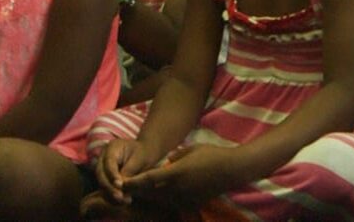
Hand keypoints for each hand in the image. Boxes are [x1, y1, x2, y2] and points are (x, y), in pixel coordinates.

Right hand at [95, 138, 155, 204]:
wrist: (145, 155)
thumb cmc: (144, 154)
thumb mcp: (140, 159)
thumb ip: (129, 171)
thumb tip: (119, 187)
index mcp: (112, 147)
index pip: (109, 162)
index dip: (112, 175)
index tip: (119, 185)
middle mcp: (103, 157)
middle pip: (101, 174)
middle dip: (109, 187)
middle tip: (120, 198)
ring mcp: (102, 168)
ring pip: (101, 183)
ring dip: (110, 194)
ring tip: (123, 202)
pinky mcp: (104, 178)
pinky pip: (105, 188)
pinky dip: (112, 196)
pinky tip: (121, 202)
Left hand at [121, 144, 245, 207]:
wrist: (231, 170)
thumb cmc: (211, 155)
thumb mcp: (191, 150)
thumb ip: (175, 157)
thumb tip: (166, 164)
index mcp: (175, 172)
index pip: (148, 180)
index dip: (133, 182)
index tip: (122, 182)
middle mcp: (177, 188)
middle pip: (150, 194)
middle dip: (138, 192)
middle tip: (127, 189)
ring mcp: (184, 198)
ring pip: (160, 201)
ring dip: (150, 198)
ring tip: (141, 195)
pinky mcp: (191, 204)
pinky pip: (173, 204)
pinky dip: (165, 201)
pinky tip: (162, 197)